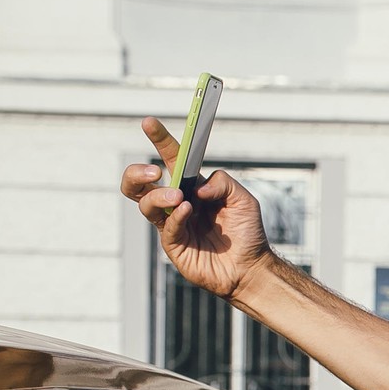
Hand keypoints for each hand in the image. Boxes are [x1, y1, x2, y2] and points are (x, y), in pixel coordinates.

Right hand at [120, 117, 272, 299]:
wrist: (251, 267)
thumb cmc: (247, 233)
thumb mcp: (244, 200)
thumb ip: (223, 183)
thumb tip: (197, 187)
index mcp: (191, 187)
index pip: (171, 159)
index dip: (160, 140)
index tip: (149, 122)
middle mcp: (176, 202)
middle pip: (138, 183)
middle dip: (137, 172)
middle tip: (156, 171)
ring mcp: (172, 223)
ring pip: (144, 202)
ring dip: (159, 195)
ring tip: (179, 198)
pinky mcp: (172, 244)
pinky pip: (165, 226)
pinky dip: (175, 216)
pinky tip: (187, 211)